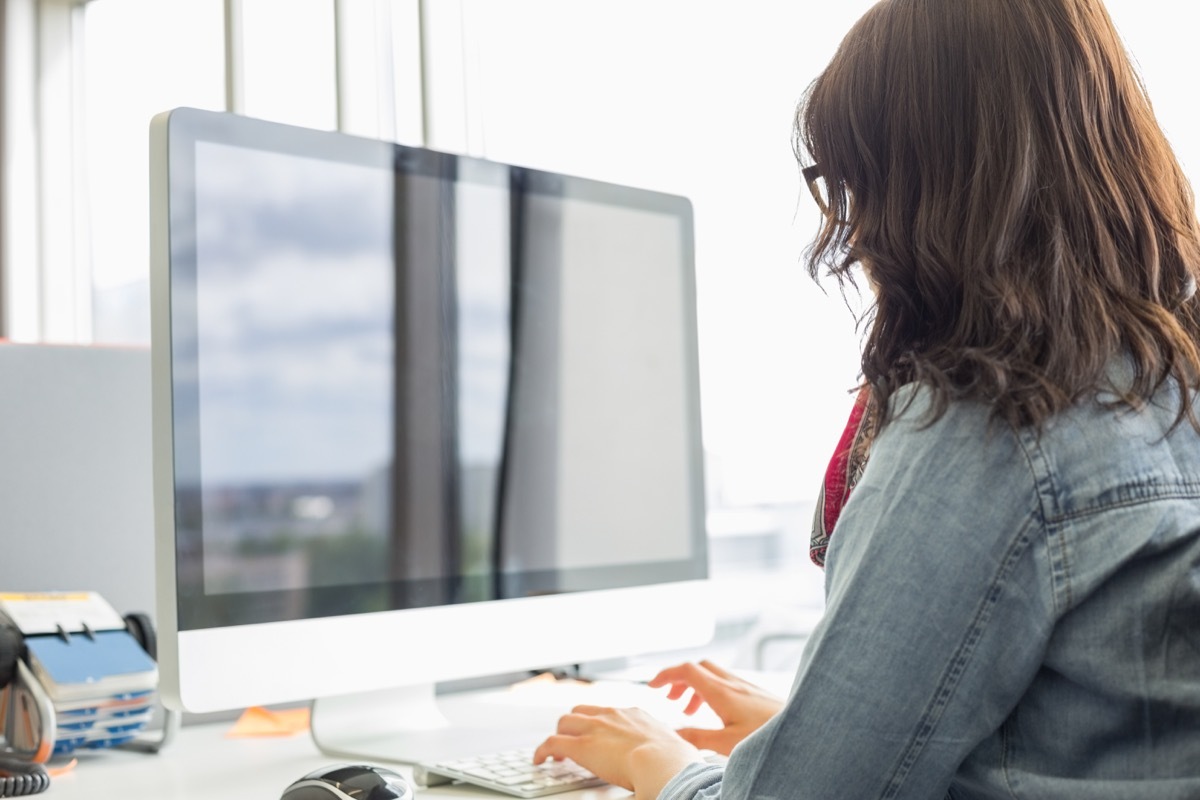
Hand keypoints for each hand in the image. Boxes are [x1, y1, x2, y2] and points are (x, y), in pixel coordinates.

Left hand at [533, 704, 702, 799]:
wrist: (663, 763)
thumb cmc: (675, 762)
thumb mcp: (675, 749)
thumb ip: (670, 750)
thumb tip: (682, 761)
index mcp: (635, 716)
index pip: (610, 712)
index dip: (600, 723)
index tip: (599, 734)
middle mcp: (613, 715)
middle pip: (583, 710)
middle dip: (575, 724)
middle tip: (573, 741)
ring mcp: (596, 728)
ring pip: (566, 722)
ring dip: (560, 735)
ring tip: (557, 752)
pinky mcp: (581, 746)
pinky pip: (552, 743)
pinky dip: (542, 750)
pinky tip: (540, 760)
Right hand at [648, 660, 783, 754]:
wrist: (802, 731)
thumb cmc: (766, 737)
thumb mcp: (726, 743)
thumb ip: (697, 737)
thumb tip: (673, 734)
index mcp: (721, 691)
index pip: (686, 670)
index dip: (666, 675)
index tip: (652, 686)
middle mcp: (733, 683)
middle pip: (698, 667)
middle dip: (679, 680)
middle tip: (670, 699)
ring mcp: (746, 686)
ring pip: (713, 674)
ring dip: (696, 687)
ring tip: (690, 711)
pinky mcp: (756, 693)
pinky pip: (726, 683)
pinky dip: (712, 691)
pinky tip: (716, 713)